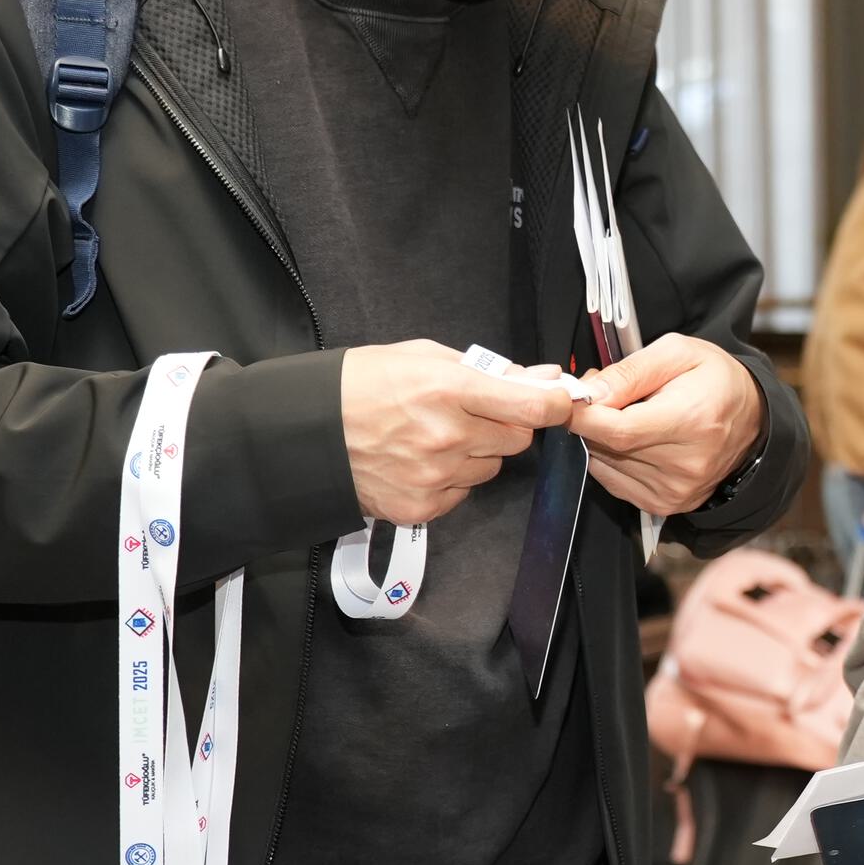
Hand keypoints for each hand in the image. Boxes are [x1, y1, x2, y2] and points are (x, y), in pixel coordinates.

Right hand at [342, 341, 578, 527]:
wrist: (304, 431)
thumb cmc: (361, 384)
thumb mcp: (424, 357)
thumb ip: (489, 370)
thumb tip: (543, 378)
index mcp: (449, 390)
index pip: (534, 407)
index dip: (556, 404)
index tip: (559, 400)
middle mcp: (446, 436)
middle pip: (517, 439)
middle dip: (506, 424)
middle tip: (472, 412)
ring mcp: (433, 476)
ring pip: (491, 467)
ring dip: (477, 452)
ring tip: (435, 436)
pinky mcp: (421, 507)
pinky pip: (462, 492)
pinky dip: (451, 478)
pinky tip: (419, 460)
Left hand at [567, 335, 764, 516]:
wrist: (753, 420)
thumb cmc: (715, 380)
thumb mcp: (678, 352)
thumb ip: (630, 371)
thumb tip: (589, 394)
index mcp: (692, 421)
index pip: (619, 430)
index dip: (584, 416)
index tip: (570, 398)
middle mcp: (685, 465)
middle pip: (608, 448)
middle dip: (590, 421)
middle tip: (601, 394)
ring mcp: (675, 490)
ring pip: (605, 466)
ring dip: (600, 440)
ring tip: (624, 414)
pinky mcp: (666, 504)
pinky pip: (614, 482)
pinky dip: (610, 459)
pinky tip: (631, 440)